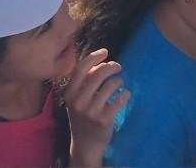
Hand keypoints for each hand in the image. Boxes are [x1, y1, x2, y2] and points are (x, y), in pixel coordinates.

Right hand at [66, 48, 129, 165]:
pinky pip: (121, 98)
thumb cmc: (82, 116)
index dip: (94, 56)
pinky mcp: (104, 118)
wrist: (85, 144)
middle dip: (113, 66)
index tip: (105, 51)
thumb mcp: (77, 99)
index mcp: (69, 93)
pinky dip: (126, 94)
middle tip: (118, 68)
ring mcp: (91, 110)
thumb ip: (85, 81)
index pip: (81, 68)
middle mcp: (78, 101)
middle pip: (100, 73)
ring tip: (119, 85)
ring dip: (120, 81)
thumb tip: (100, 63)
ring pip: (112, 84)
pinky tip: (124, 96)